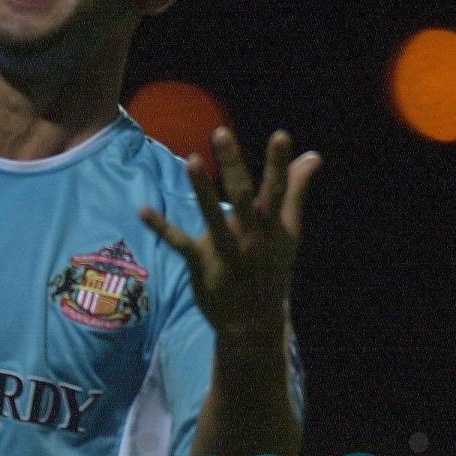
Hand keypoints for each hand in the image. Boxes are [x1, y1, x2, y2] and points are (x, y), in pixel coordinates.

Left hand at [140, 129, 321, 339]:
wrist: (253, 323)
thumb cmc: (270, 268)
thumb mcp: (289, 233)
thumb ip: (296, 192)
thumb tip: (312, 155)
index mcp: (273, 227)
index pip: (279, 190)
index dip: (280, 164)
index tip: (281, 135)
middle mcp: (252, 236)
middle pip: (242, 196)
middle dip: (233, 165)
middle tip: (221, 133)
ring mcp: (226, 251)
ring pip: (213, 217)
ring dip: (202, 190)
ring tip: (191, 160)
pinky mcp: (202, 264)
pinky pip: (180, 243)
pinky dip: (161, 227)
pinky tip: (143, 210)